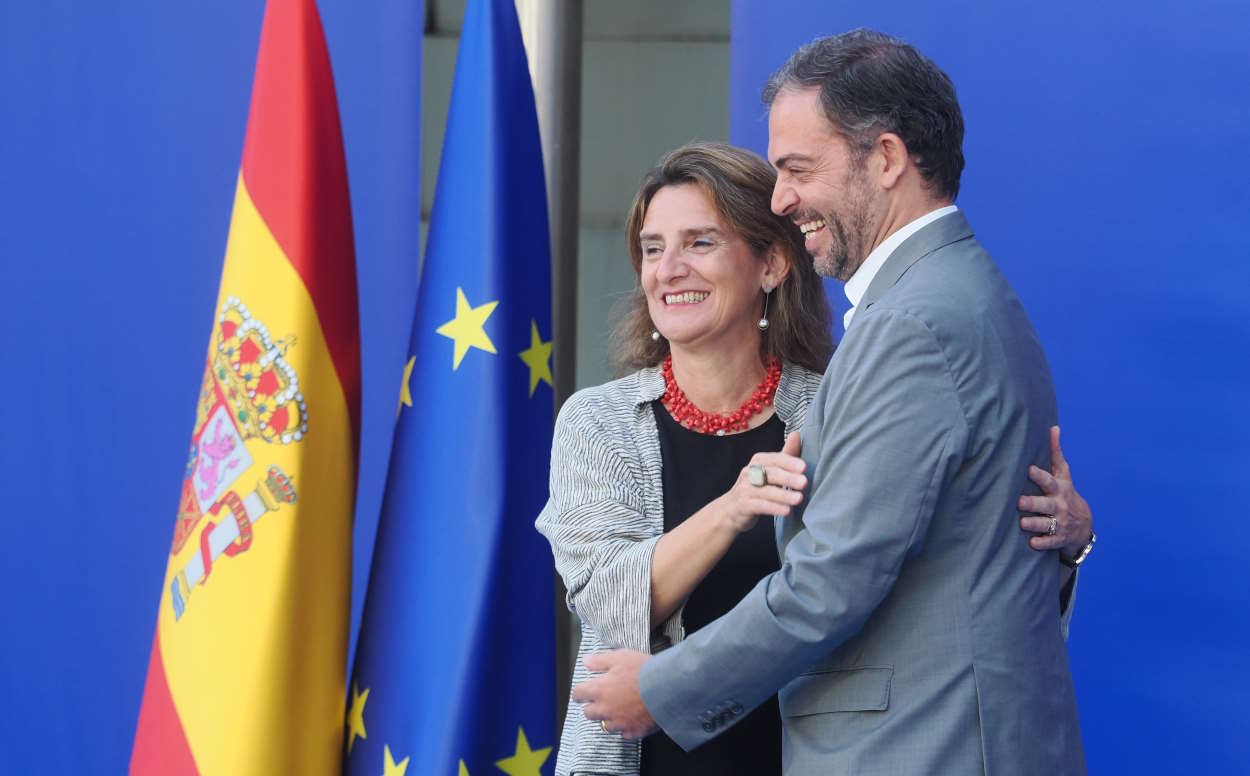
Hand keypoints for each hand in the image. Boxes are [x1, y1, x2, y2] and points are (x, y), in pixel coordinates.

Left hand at [572, 650, 656, 739]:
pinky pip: (624, 733)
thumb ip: (600, 660)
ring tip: (621, 708)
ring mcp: (619, 723)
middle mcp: (606, 709)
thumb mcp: (621, 657)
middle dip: (593, 706)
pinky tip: (633, 717)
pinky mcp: (633, 731)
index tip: (583, 692)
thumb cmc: (645, 671)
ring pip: (605, 725)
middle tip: (604, 699)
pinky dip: (626, 727)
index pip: (578, 694)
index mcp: (599, 690)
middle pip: (588, 713)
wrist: (668, 687)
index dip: (580, 692)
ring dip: (609, 718)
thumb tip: (585, 661)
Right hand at [717, 431, 806, 532]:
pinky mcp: (743, 506)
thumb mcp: (770, 470)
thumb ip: (785, 455)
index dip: (789, 462)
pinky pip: (760, 506)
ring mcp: (744, 489)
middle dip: (788, 477)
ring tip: (799, 498)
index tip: (804, 467)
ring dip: (783, 494)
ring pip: (766, 491)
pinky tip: (786, 511)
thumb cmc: (756, 488)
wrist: (730, 510)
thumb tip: (797, 434)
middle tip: (804, 482)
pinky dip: (774, 508)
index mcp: (758, 461)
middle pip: (770, 473)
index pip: (775, 459)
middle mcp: (749, 473)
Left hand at [1019, 426, 1092, 557]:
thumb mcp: (1063, 474)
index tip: (1028, 469)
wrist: (1082, 524)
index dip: (1040, 475)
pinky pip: (1050, 542)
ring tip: (1023, 523)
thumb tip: (1053, 427)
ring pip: (1046, 524)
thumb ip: (1055, 453)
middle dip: (1033, 502)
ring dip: (1035, 523)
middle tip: (1019, 501)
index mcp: (1059, 488)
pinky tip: (1032, 543)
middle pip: (1045, 503)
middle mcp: (1059, 505)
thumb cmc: (1064, 492)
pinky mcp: (1059, 539)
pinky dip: (1042, 543)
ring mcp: (1060, 523)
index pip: (1049, 480)